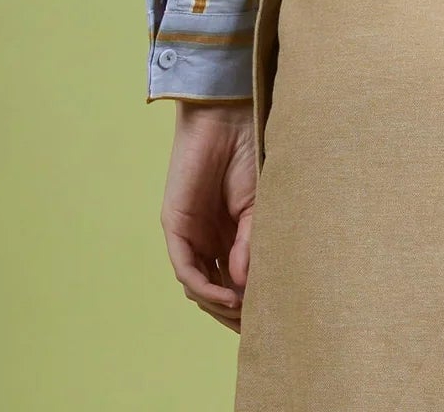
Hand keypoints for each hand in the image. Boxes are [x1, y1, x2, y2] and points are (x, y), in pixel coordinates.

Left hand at [159, 100, 257, 332]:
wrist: (228, 118)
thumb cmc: (248, 154)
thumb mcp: (259, 207)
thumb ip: (249, 245)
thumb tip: (243, 287)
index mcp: (228, 235)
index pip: (232, 282)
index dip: (246, 305)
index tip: (267, 321)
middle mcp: (207, 239)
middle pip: (213, 290)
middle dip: (232, 312)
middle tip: (254, 325)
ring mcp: (190, 235)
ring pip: (198, 286)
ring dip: (219, 304)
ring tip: (243, 312)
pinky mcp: (175, 226)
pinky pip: (185, 268)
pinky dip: (204, 287)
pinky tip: (225, 296)